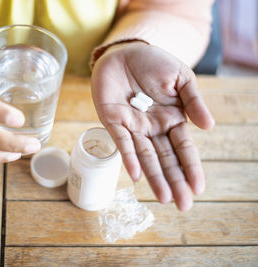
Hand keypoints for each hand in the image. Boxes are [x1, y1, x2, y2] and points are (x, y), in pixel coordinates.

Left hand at [91, 42, 214, 210]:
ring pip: (145, 156)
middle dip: (174, 181)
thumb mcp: (181, 78)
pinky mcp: (113, 121)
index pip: (183, 148)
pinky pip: (121, 142)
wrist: (125, 51)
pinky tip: (136, 175)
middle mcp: (152, 128)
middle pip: (165, 158)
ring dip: (154, 177)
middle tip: (183, 206)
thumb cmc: (154, 63)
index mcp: (171, 119)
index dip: (191, 167)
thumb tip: (208, 126)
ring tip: (164, 198)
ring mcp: (132, 126)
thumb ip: (194, 101)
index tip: (198, 188)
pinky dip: (129, 158)